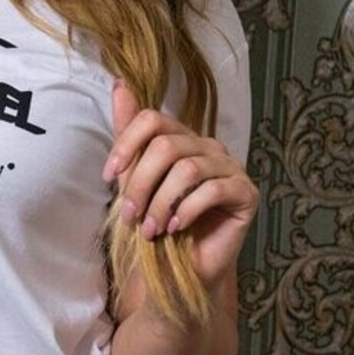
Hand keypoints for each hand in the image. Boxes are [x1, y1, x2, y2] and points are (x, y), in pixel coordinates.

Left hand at [104, 83, 257, 296]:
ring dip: (160, 203)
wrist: (181, 270)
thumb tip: (120, 84)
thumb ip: (129, 135)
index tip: (108, 176)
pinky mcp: (246, 192)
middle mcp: (208, 147)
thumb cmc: (158, 224)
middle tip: (129, 216)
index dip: (127, 144)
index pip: (152, 119)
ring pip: (188, 169)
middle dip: (141, 184)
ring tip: (149, 229)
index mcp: (182, 138)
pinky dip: (186, 211)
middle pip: (167, 147)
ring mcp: (231, 167)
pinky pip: (213, 190)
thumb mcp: (134, 179)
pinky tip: (174, 228)